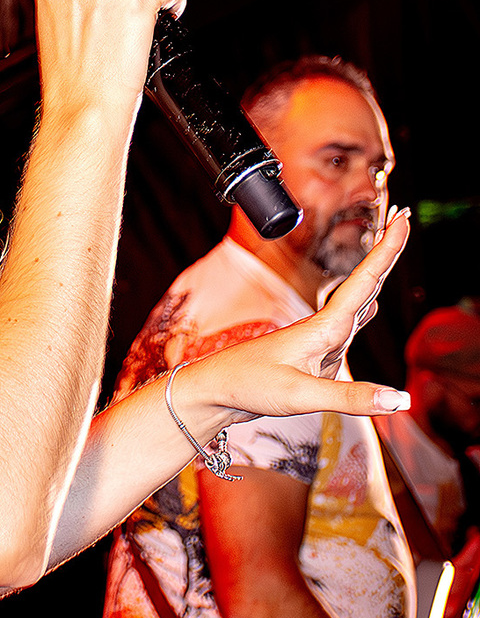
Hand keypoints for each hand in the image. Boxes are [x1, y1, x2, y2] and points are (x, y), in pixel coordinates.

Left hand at [178, 209, 411, 427]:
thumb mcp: (301, 395)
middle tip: (403, 218)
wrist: (214, 390)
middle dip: (386, 251)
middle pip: (363, 283)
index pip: (364, 282)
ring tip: (392, 251)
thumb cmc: (249, 385)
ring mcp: (316, 340)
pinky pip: (346, 325)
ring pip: (356, 302)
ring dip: (376, 275)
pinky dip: (363, 312)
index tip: (403, 218)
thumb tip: (399, 399)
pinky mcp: (312, 354)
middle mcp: (322, 328)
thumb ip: (351, 397)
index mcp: (322, 328)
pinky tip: (369, 309)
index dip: (387, 250)